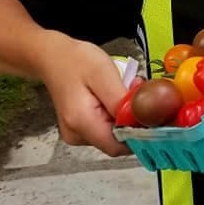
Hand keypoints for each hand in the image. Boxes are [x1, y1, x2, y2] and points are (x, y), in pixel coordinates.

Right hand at [37, 33, 130, 157]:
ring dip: (123, 115)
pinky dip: (114, 114)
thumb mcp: (104, 74)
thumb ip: (121, 100)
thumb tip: (139, 121)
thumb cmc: (77, 62)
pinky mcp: (80, 129)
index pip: (117, 146)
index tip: (149, 114)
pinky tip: (111, 95)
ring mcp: (77, 134)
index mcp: (81, 123)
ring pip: (112, 133)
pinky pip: (105, 127)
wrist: (53, 58)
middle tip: (132, 90)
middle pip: (116, 140)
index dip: (137, 134)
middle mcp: (77, 135)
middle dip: (131, 119)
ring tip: (119, 89)